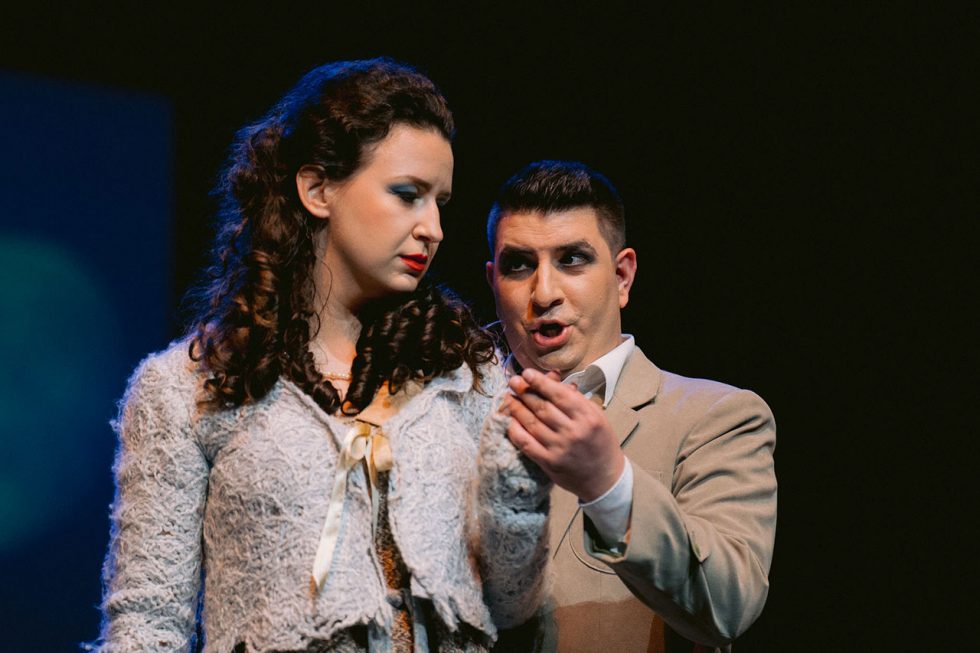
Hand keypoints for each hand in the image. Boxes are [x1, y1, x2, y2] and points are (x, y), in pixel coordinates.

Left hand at [504, 368, 624, 501]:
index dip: (540, 383)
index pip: (559, 395)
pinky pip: (526, 444)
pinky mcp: (549, 463)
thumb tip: (551, 378)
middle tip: (513, 382)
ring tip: (508, 398)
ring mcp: (560, 448)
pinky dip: (516, 431)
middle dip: (524, 392)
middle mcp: (573, 431)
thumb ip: (573, 398)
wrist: (605, 477)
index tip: (526, 373)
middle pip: (542, 407)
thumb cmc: (600, 441)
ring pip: (531, 423)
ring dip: (516, 409)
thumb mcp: (595, 415)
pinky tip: (510, 421)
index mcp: (587, 417)